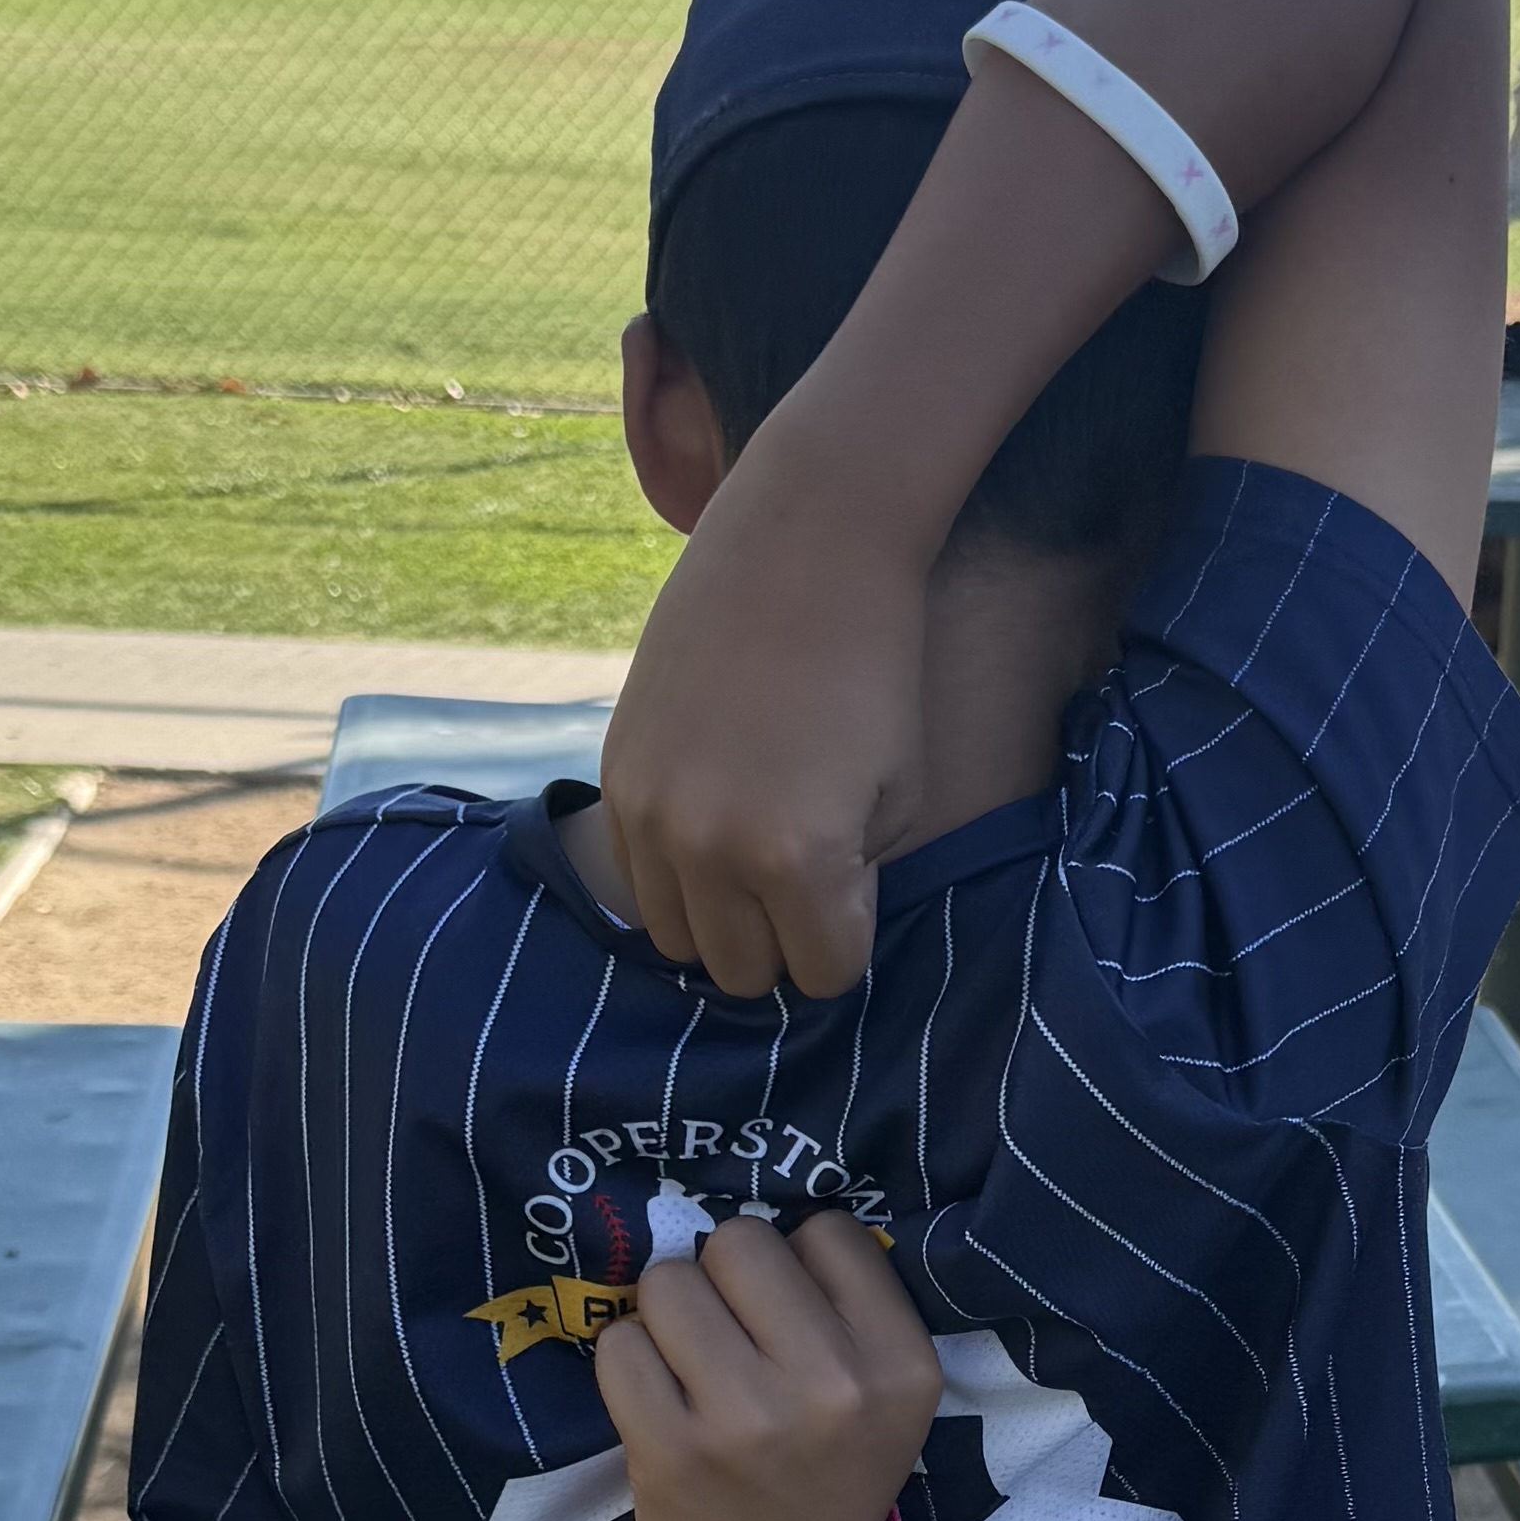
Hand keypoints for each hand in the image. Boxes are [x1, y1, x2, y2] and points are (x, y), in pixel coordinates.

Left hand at [593, 1213, 941, 1520]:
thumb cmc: (827, 1478)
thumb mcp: (888, 1400)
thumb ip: (851, 1307)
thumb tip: (764, 1220)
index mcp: (902, 1366)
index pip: (828, 1231)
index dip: (797, 1262)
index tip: (791, 1314)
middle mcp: (835, 1388)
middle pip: (739, 1241)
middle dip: (723, 1275)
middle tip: (731, 1332)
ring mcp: (748, 1420)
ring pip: (669, 1282)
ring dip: (669, 1314)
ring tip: (692, 1364)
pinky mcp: (670, 1448)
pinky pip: (619, 1343)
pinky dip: (629, 1361)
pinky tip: (658, 1399)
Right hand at [602, 488, 927, 995]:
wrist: (802, 547)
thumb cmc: (877, 668)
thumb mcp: (902, 793)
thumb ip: (853, 880)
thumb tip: (806, 924)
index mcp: (799, 859)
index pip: (823, 973)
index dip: (847, 939)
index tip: (854, 883)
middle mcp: (710, 849)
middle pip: (743, 973)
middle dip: (782, 939)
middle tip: (807, 876)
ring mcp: (651, 814)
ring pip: (679, 941)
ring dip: (723, 916)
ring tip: (757, 852)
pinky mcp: (617, 775)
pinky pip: (636, 881)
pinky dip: (677, 873)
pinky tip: (714, 817)